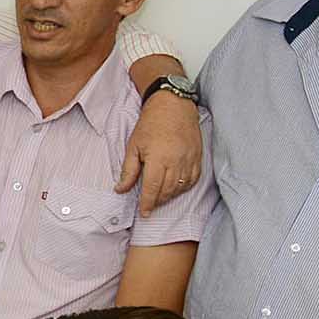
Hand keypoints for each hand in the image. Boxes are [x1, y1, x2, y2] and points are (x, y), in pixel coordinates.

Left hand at [115, 88, 201, 215]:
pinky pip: (194, 179)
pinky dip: (184, 187)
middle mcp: (176, 162)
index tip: (144, 212)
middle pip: (167, 191)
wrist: (173, 106)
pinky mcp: (198, 157)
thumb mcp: (133, 147)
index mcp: (158, 160)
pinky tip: (176, 189)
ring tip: (160, 198)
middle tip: (149, 205)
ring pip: (181, 187)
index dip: (148, 203)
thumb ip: (128, 171)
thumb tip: (120, 190)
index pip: (153, 189)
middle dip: (157, 201)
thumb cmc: (150, 125)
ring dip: (170, 196)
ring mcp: (190, 160)